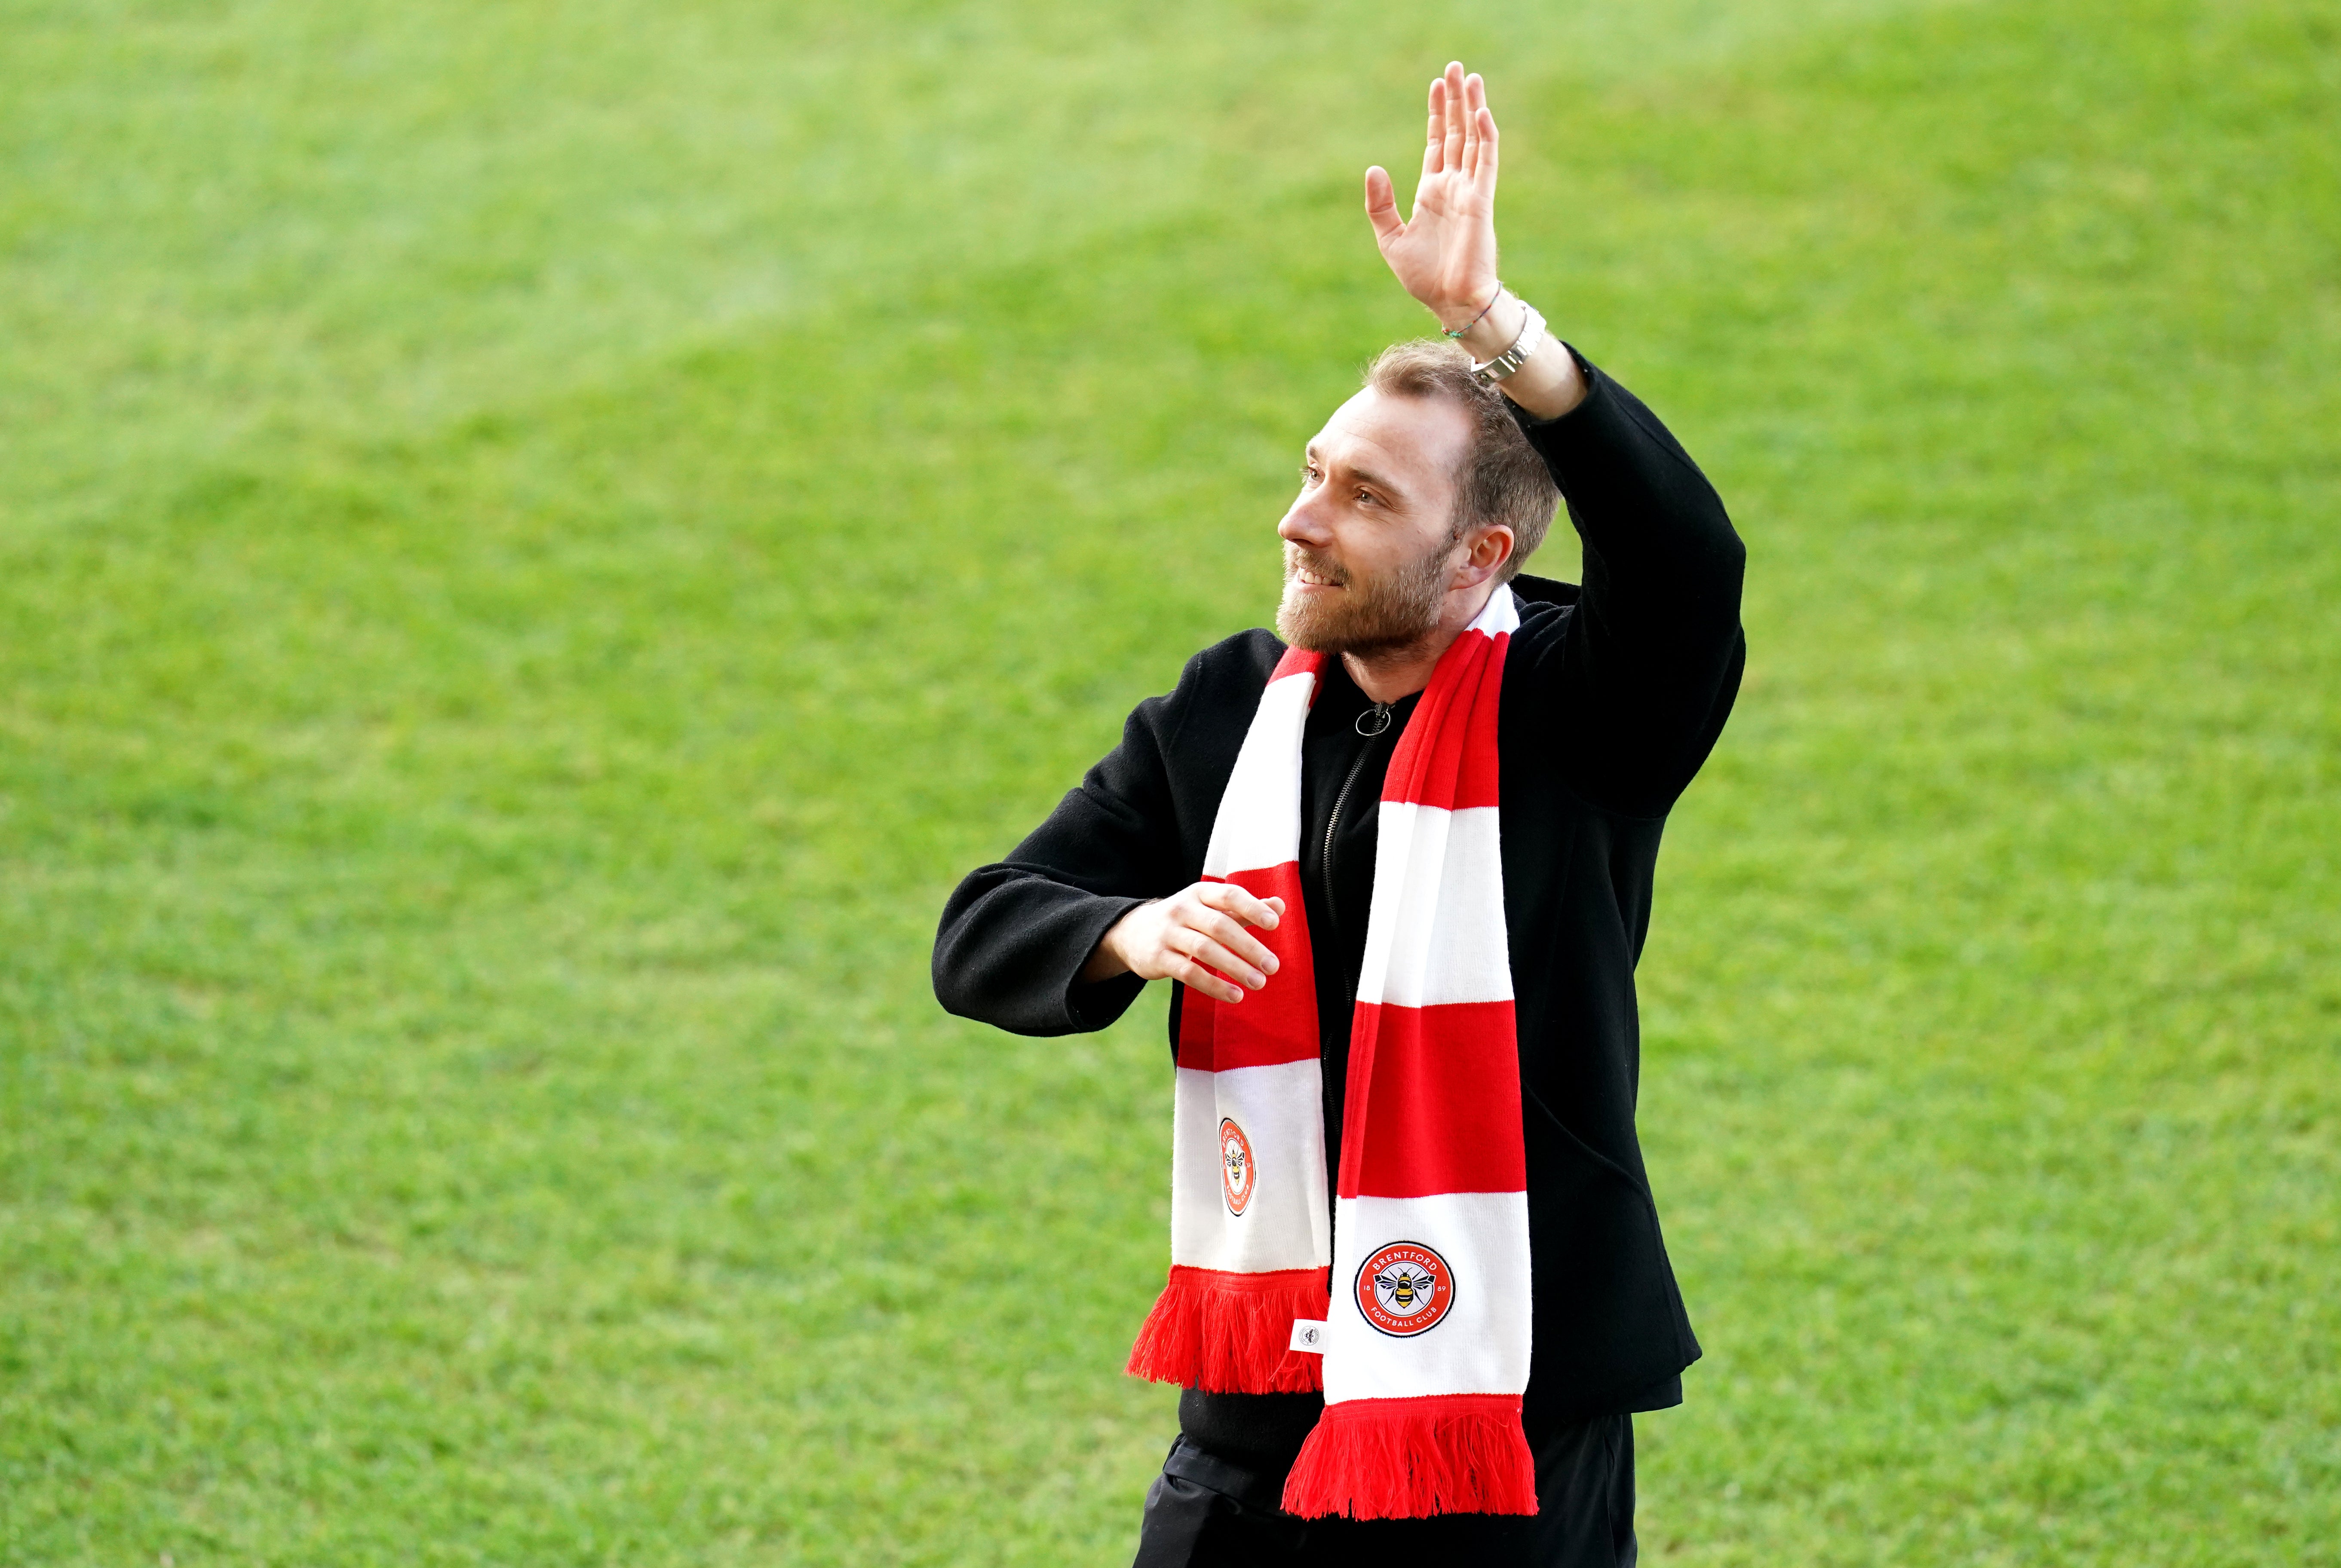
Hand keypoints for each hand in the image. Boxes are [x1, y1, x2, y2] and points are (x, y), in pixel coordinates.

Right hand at [1080, 884, 1286, 1004]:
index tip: (1275, 924)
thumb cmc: (1186, 920)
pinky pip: (1189, 973)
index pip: (1229, 895)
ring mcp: (1168, 933)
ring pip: (1204, 949)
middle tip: (1273, 966)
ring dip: (1235, 967)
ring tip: (1259, 983)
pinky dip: (1214, 986)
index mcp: (1200, 893)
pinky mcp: (1158, 958)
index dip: (1252, 907)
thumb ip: (1244, 909)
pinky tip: (1235, 995)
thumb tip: (1280, 905)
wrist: (1133, 932)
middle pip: (1219, 926)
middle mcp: (1182, 909)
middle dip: (1249, 946)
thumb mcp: (1211, 908)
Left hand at [1367, 63, 1500, 329]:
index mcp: (1433, 192)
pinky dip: (1484, 136)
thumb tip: (1373, 167)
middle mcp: (1454, 186)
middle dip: (1455, 100)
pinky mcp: (1481, 201)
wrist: (1450, 302)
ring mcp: (1469, 191)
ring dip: (1471, 108)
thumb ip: (1380, 204)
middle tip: (1455, 67)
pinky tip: (1480, 112)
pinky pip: (1485, 162)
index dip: (1437, 115)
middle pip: (1456, 133)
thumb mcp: (1391, 238)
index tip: (1436, 85)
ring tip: (1470, 77)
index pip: (1437, 143)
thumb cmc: (1424, 277)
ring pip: (1473, 139)